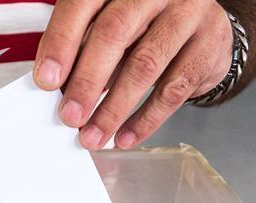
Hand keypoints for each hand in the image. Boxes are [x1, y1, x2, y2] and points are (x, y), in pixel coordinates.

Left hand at [33, 0, 233, 149]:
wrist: (203, 26)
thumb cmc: (146, 27)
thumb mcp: (112, 27)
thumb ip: (85, 48)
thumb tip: (57, 89)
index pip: (83, 5)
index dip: (62, 42)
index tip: (47, 80)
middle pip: (114, 32)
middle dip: (87, 80)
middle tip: (70, 116)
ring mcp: (186, 12)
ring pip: (145, 64)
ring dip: (114, 108)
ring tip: (94, 135)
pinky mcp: (208, 43)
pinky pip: (174, 88)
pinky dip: (146, 118)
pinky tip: (126, 136)